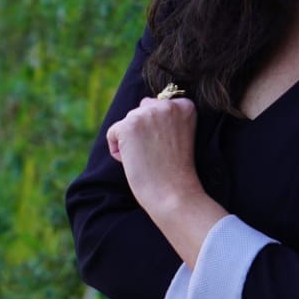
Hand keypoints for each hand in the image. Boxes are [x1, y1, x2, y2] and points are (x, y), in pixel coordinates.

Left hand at [106, 95, 199, 213]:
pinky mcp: (128, 126)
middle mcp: (167, 105)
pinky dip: (117, 150)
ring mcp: (147, 114)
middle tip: (156, 155)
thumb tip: (143, 103)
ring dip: (131, 141)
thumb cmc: (176, 171)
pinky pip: (112, 133)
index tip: (168, 148)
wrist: (173, 194)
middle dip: (143, 130)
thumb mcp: (180, 134)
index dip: (158, 129)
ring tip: (147, 160)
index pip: (159, 106)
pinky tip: (134, 162)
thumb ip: (166, 117)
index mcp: (185, 106)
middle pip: (142, 110)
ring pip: (127, 122)